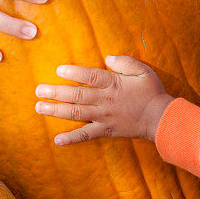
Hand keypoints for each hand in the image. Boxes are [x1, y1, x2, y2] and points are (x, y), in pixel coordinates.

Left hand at [35, 55, 173, 144]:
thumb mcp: (142, 71)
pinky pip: (86, 136)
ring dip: (56, 111)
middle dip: (56, 92)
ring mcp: (103, 117)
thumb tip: (107, 58)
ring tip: (39, 108)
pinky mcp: (105, 130)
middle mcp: (105, 101)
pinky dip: (71, 138)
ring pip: (76, 114)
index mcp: (113, 84)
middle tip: (38, 90)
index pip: (91, 76)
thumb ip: (125, 62)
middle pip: (77, 95)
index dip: (74, 73)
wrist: (161, 119)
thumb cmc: (151, 92)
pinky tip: (57, 140)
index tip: (58, 69)